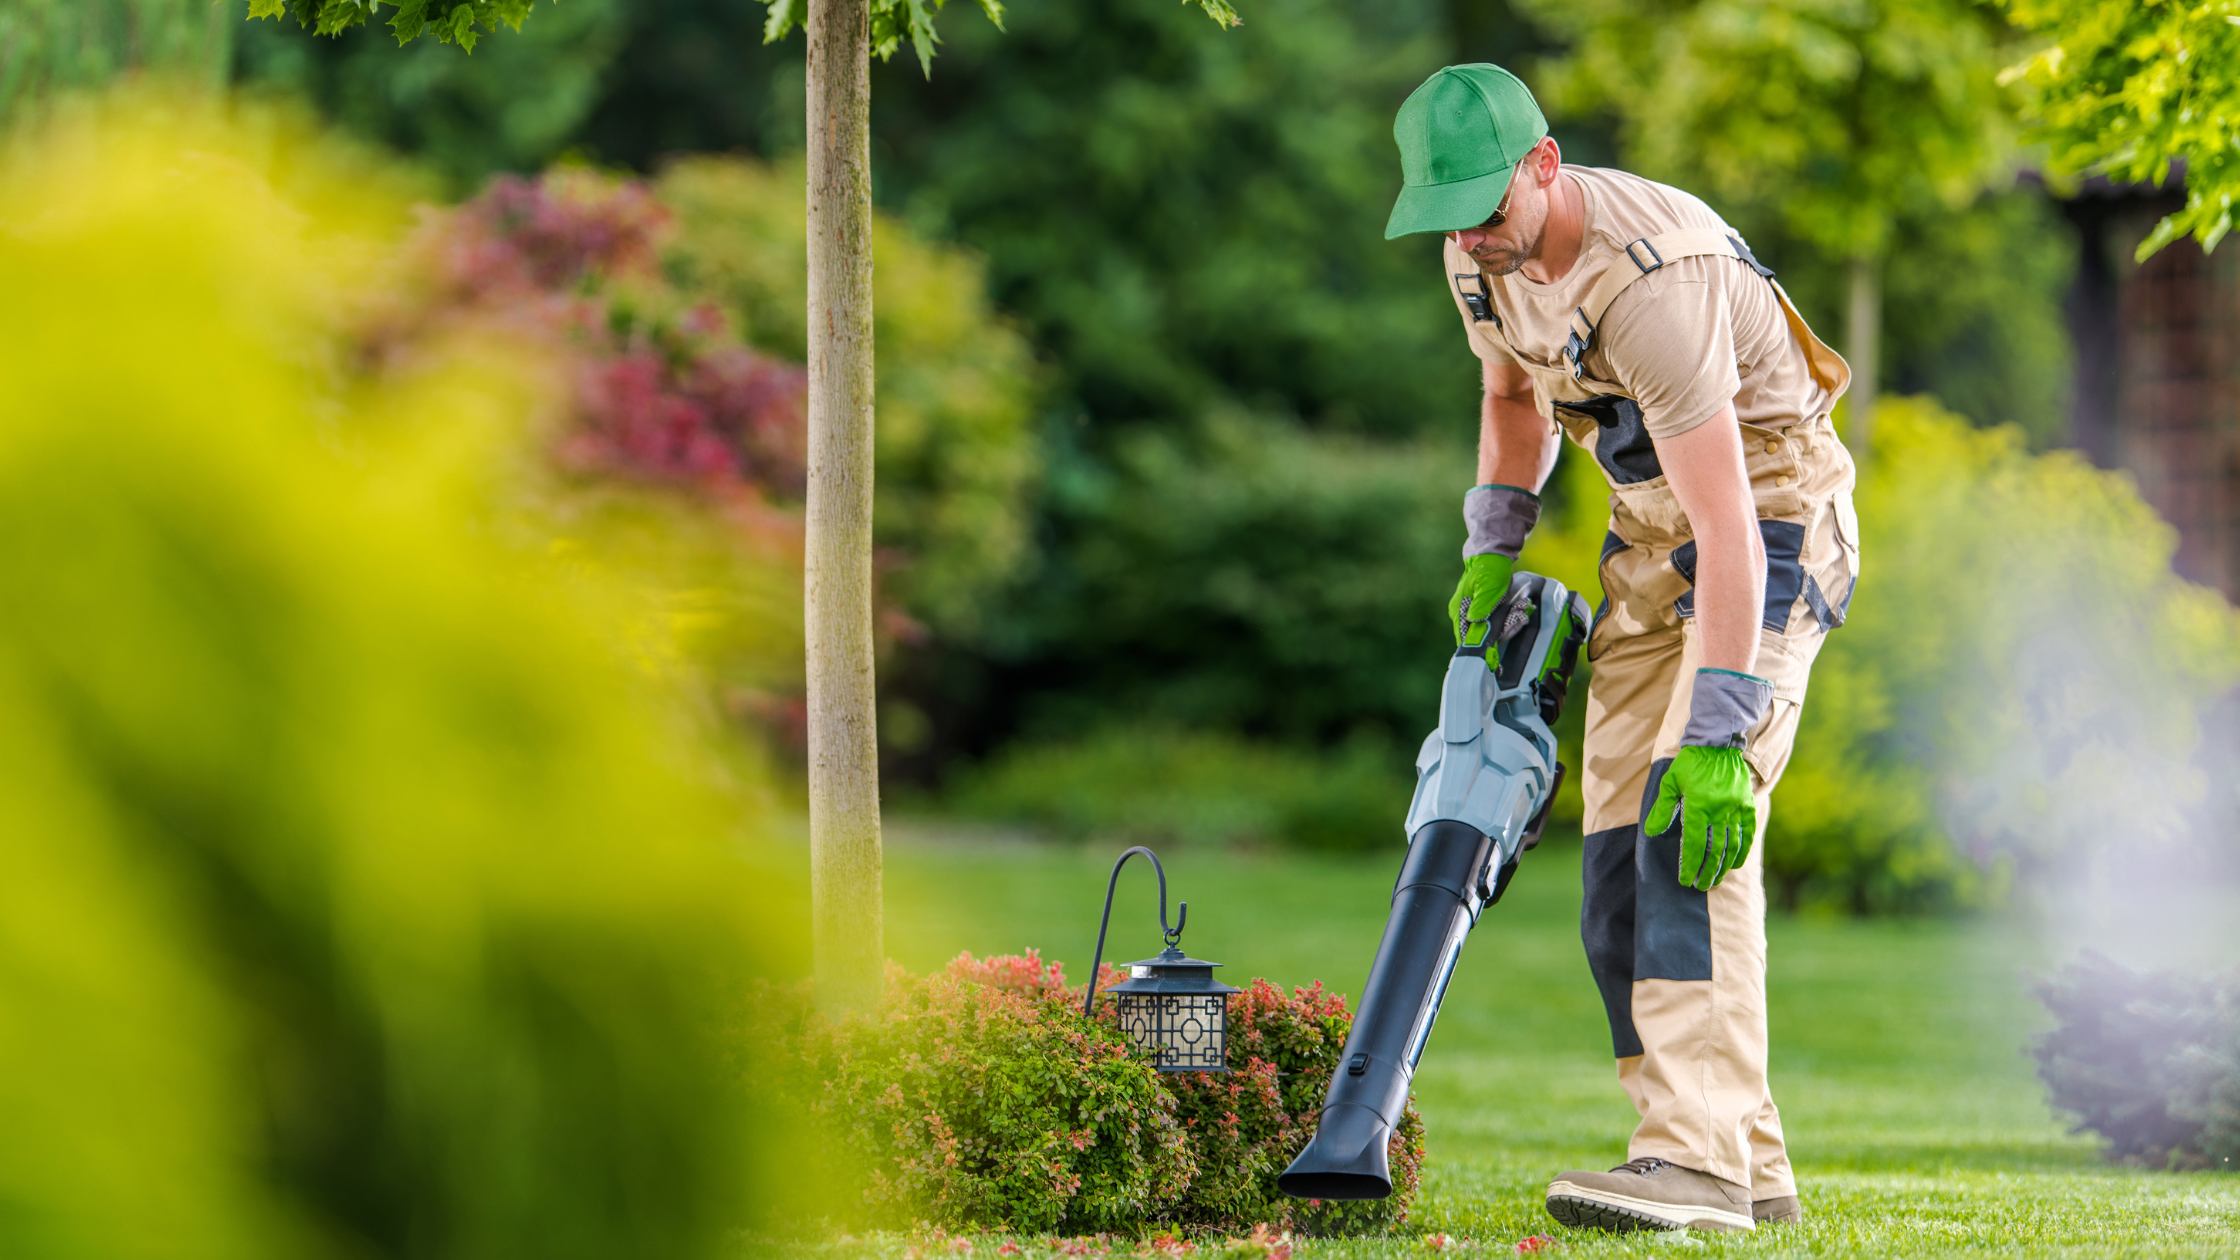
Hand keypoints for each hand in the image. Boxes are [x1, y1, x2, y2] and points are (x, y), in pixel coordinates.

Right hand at [1449, 553, 1515, 645]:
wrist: (1492, 555)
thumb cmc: (1489, 569)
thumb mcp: (1487, 587)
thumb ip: (1480, 605)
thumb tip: (1474, 622)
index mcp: (1459, 610)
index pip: (1466, 638)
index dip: (1484, 641)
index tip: (1503, 634)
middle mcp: (1462, 614)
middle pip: (1482, 634)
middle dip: (1504, 629)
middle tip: (1520, 616)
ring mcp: (1472, 612)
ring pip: (1492, 628)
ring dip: (1510, 622)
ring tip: (1522, 608)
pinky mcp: (1482, 609)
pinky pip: (1496, 621)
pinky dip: (1509, 617)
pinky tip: (1519, 608)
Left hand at [1644, 745, 1755, 889]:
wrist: (1719, 743)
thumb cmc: (1690, 763)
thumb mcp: (1670, 783)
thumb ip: (1662, 809)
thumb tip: (1651, 832)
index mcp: (1698, 806)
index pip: (1694, 845)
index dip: (1690, 865)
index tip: (1685, 880)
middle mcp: (1719, 810)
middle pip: (1714, 850)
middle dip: (1707, 872)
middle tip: (1700, 887)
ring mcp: (1736, 808)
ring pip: (1732, 845)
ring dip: (1724, 866)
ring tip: (1716, 880)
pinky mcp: (1747, 805)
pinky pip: (1748, 833)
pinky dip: (1743, 850)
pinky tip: (1736, 863)